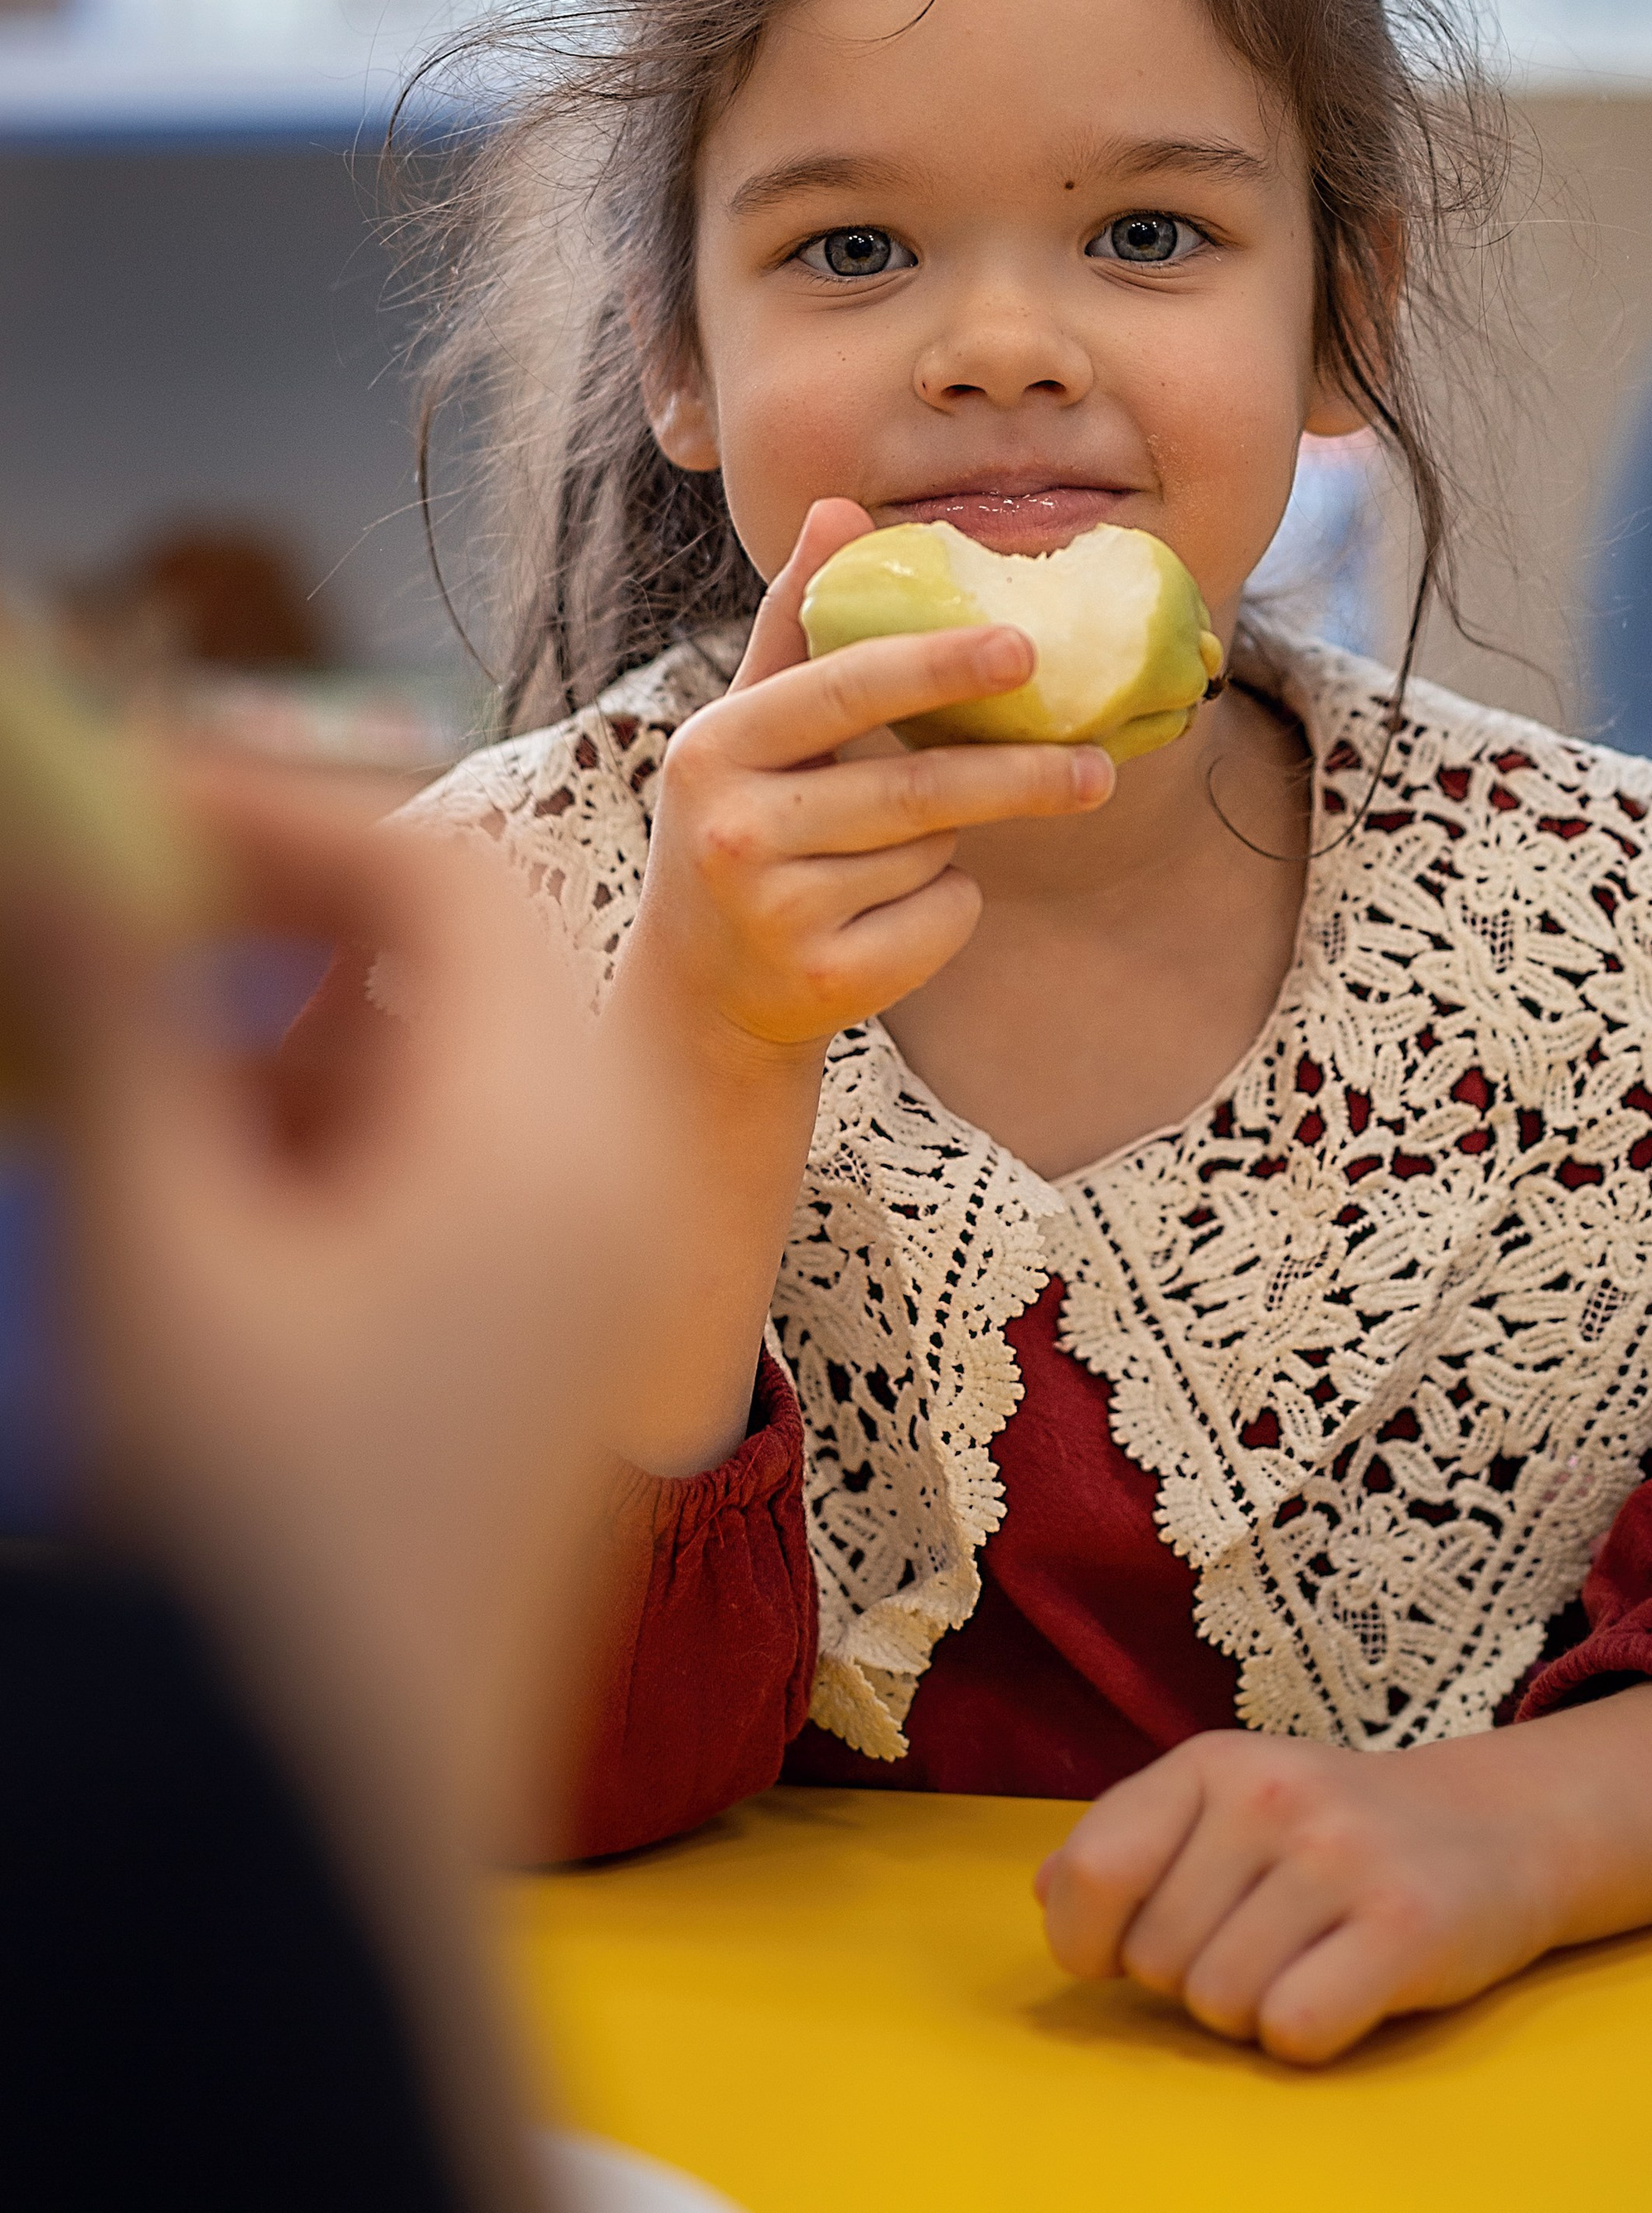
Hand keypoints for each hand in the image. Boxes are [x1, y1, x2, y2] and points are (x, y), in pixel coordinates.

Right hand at [44, 759, 667, 1865]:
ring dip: (286, 1034)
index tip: (114, 807)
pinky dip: (324, 1138)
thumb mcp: (160, 1257)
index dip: (267, 810)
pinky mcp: (540, 1337)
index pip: (433, 871)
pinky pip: (449, 1164)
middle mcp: (606, 1174)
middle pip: (452, 952)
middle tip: (107, 939)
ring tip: (133, 1100)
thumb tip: (60, 833)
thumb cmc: (252, 1547)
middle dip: (273, 923)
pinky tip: (206, 1204)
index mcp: (552, 1131)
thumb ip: (118, 1021)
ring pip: (442, 1060)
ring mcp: (584, 1261)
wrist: (339, 1829)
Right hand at [623, 497, 1112, 1067]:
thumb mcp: (750, 726)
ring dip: (950, 845)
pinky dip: (946, 909)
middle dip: (1019, 774)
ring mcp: (775, 914)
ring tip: (898, 850)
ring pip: (934, 854)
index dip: (938, 664)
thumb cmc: (745, 823)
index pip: (843, 688)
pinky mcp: (825, 981)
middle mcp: (733, 830)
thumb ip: (798, 622)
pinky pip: (942, 918)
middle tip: (1098, 763)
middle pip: (916, 789)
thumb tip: (839, 509)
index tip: (1024, 646)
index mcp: (714, 745)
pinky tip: (888, 915)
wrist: (701, 988)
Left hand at [1038, 1695, 1651, 2064]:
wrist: (1497, 1824)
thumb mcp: (1229, 1803)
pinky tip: (1346, 1987)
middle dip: (1194, 1978)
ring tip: (1308, 1957)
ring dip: (1255, 2010)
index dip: (1092, 1939)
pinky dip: (1309, 2034)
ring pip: (1222, 2005)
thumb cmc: (1336, 1830)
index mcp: (1211, 1762)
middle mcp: (1270, 1795)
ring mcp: (1339, 1856)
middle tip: (1263, 1939)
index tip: (1128, 1950)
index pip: (1091, 1872)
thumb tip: (1046, 1898)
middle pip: (1158, 1961)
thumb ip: (1134, 1842)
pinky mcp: (1403, 1927)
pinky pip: (1294, 2032)